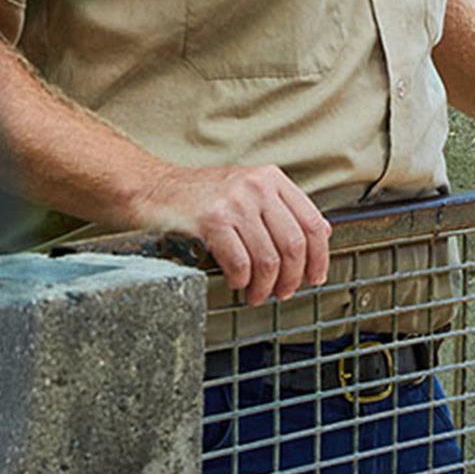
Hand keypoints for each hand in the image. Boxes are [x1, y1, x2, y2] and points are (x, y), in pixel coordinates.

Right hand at [133, 163, 330, 305]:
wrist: (153, 188)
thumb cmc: (202, 195)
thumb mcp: (248, 189)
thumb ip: (282, 208)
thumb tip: (322, 235)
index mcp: (272, 178)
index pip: (312, 223)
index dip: (319, 257)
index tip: (315, 277)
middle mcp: (257, 186)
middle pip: (293, 245)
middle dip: (292, 278)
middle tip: (284, 293)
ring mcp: (234, 202)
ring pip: (268, 259)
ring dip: (265, 286)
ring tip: (258, 295)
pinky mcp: (211, 220)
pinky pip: (240, 263)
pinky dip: (242, 281)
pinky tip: (237, 283)